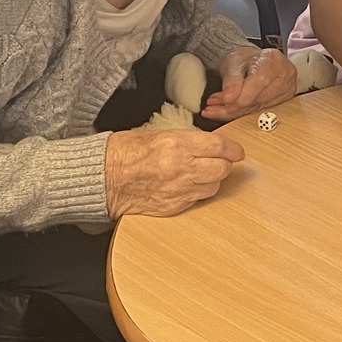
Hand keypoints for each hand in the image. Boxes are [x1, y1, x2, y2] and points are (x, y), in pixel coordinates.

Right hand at [104, 128, 245, 217]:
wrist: (103, 178)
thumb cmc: (125, 152)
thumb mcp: (157, 134)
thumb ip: (187, 140)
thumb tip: (210, 145)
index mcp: (176, 144)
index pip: (218, 146)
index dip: (233, 149)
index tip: (238, 151)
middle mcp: (180, 168)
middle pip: (222, 169)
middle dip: (225, 164)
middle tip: (221, 161)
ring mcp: (178, 190)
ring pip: (213, 186)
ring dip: (212, 180)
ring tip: (201, 173)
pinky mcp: (173, 206)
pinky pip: (198, 200)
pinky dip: (198, 192)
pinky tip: (188, 185)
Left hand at [204, 45, 297, 120]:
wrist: (250, 62)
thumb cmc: (243, 60)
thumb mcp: (232, 64)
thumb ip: (231, 80)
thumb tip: (229, 98)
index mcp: (273, 60)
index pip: (260, 82)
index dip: (242, 95)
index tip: (225, 101)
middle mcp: (285, 74)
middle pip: (260, 97)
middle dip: (235, 105)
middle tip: (213, 108)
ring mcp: (286, 89)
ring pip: (259, 107)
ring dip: (236, 112)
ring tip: (215, 110)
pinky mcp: (283, 101)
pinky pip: (261, 111)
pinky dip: (242, 114)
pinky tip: (228, 112)